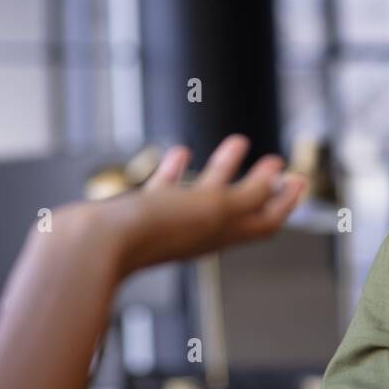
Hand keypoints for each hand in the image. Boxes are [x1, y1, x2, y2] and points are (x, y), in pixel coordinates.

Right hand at [90, 134, 307, 276]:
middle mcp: (197, 233)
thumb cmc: (153, 230)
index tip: (299, 179)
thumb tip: (280, 182)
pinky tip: (180, 152)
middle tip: (279, 162)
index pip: (266, 220)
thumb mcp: (213, 208)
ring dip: (224, 169)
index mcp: (221, 235)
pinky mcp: (137, 216)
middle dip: (263, 184)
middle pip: (241, 208)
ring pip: (202, 195)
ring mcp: (166, 225)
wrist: (88, 247)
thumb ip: (248, 196)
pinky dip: (176, 172)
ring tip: (239, 142)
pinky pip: (163, 192)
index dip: (286, 201)